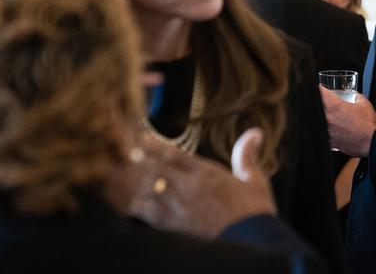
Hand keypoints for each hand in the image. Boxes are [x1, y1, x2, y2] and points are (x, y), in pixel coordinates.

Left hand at [115, 127, 276, 238]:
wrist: (254, 243)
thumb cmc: (255, 212)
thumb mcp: (255, 180)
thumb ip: (247, 155)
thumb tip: (254, 132)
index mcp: (207, 174)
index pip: (174, 154)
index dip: (154, 144)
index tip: (139, 136)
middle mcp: (189, 188)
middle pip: (155, 169)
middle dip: (138, 160)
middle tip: (121, 151)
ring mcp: (180, 209)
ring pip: (148, 190)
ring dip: (135, 182)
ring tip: (120, 174)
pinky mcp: (176, 228)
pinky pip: (149, 215)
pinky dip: (138, 207)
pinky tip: (129, 202)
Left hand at [320, 86, 375, 156]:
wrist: (373, 142)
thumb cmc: (369, 124)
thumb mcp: (364, 103)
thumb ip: (355, 96)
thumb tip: (353, 95)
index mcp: (334, 106)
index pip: (319, 92)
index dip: (318, 89)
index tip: (320, 89)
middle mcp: (327, 118)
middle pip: (314, 106)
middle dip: (318, 103)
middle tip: (325, 104)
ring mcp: (326, 131)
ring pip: (316, 120)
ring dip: (320, 117)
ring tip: (331, 118)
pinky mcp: (329, 142)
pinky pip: (322, 133)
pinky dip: (325, 130)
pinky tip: (332, 129)